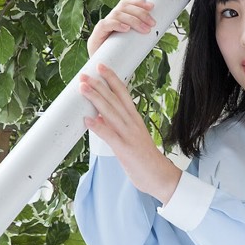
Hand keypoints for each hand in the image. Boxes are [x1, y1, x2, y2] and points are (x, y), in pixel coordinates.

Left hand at [80, 63, 180, 203]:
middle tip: (85, 74)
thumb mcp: (131, 138)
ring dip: (96, 99)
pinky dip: (98, 127)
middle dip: (99, 85)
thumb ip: (116, 127)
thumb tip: (99, 117)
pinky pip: (109, 136)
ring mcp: (129, 136)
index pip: (123, 94)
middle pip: (114, 100)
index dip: (112, 79)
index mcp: (135, 120)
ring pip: (111, 113)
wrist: (161, 177)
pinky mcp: (125, 150)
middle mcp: (132, 124)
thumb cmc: (146, 160)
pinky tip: (87, 119)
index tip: (101, 67)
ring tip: (83, 88)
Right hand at [87, 0, 156, 56]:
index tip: (152, 6)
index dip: (138, 2)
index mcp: (117, 19)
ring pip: (117, 14)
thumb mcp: (131, 44)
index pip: (125, 4)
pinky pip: (105, 25)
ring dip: (133, 20)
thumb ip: (138, 36)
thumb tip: (155, 31)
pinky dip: (117, 24)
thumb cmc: (118, 57)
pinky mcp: (96, 36)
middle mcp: (109, 20)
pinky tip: (126, 29)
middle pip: (123, 7)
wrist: (103, 72)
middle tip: (152, 23)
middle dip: (140, 13)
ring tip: (145, 30)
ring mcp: (102, 27)